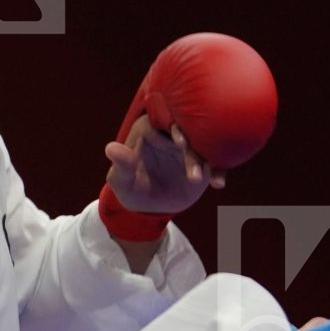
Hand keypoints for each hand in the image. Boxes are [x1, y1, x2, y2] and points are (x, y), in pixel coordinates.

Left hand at [103, 114, 227, 216]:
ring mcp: (189, 147)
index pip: (164, 123)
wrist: (148, 207)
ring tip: (200, 179)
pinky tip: (219, 184)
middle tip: (196, 162)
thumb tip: (110, 149)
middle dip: (195, 145)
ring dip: (208, 161)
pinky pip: (215, 163)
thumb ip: (121, 164)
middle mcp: (171, 133)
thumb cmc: (129, 188)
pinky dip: (219, 172)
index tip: (180, 142)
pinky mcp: (203, 162)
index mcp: (149, 128)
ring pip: (204, 147)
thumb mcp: (122, 180)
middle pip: (189, 132)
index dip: (174, 131)